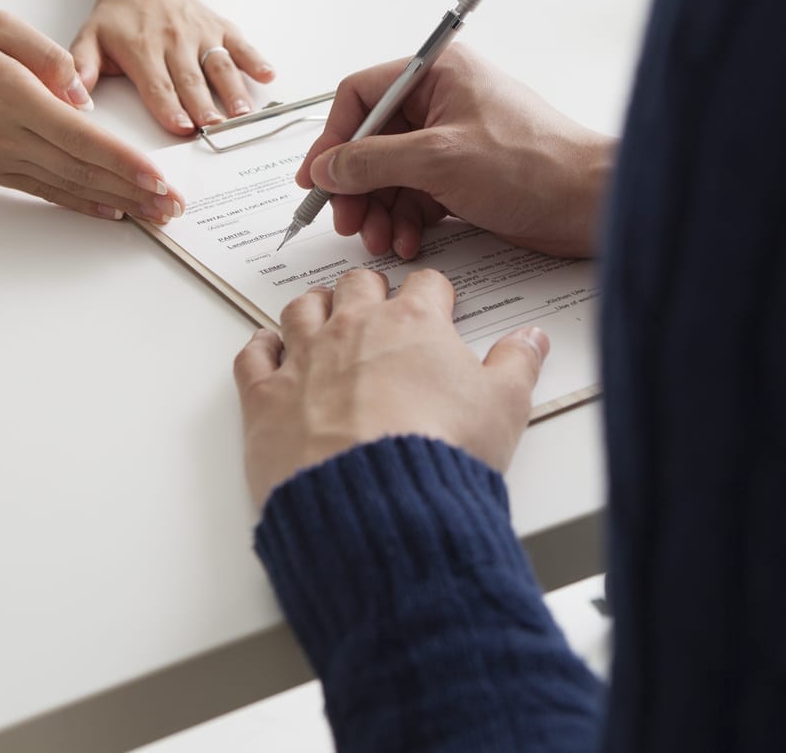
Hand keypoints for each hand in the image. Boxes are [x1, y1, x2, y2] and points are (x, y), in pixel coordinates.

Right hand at [0, 3, 184, 220]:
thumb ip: (46, 56)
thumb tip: (83, 93)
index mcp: (15, 99)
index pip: (81, 138)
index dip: (123, 161)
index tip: (158, 177)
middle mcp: (9, 137)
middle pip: (83, 171)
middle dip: (135, 191)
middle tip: (175, 208)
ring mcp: (0, 158)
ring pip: (69, 186)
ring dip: (116, 202)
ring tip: (155, 216)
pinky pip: (46, 190)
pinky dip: (81, 202)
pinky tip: (110, 209)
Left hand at [69, 0, 274, 134]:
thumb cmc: (117, 16)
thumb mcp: (89, 37)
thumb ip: (80, 66)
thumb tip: (72, 95)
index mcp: (141, 47)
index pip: (157, 83)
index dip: (169, 106)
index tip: (181, 127)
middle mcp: (173, 40)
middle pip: (191, 79)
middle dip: (204, 105)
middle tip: (214, 128)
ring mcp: (200, 32)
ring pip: (219, 64)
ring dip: (232, 90)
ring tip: (243, 113)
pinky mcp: (219, 27)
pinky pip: (240, 44)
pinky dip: (256, 59)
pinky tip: (268, 76)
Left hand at [234, 268, 548, 510]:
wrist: (377, 501)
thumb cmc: (439, 452)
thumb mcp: (504, 407)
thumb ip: (518, 364)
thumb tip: (532, 339)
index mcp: (414, 324)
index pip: (426, 285)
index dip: (434, 293)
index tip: (436, 301)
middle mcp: (354, 329)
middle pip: (357, 284)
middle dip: (369, 289)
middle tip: (375, 300)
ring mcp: (305, 359)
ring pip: (301, 309)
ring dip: (313, 308)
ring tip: (321, 313)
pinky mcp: (266, 397)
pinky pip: (253, 355)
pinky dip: (259, 347)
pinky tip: (267, 347)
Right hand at [295, 45, 615, 258]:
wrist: (591, 204)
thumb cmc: (536, 166)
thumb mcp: (438, 160)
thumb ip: (373, 162)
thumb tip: (328, 167)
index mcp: (438, 74)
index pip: (361, 95)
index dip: (334, 137)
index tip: (317, 177)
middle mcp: (443, 102)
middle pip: (372, 140)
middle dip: (357, 185)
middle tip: (348, 219)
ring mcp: (453, 141)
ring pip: (392, 174)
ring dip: (380, 210)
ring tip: (381, 239)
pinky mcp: (465, 176)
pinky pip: (417, 196)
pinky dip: (407, 221)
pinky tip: (409, 242)